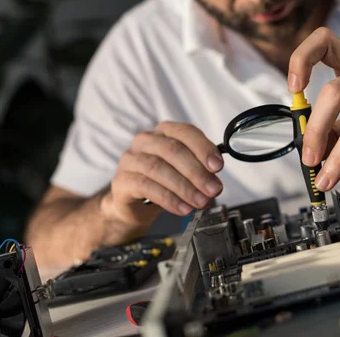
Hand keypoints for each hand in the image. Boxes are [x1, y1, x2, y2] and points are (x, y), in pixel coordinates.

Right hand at [100, 122, 223, 225]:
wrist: (135, 207)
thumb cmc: (164, 183)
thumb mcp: (186, 172)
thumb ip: (200, 168)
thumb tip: (215, 177)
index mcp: (164, 132)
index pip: (185, 132)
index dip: (203, 148)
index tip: (217, 166)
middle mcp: (145, 141)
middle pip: (173, 150)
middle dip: (197, 172)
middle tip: (213, 189)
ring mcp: (130, 159)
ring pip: (159, 168)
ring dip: (184, 187)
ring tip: (200, 201)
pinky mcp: (121, 181)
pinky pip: (146, 187)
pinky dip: (169, 199)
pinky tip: (183, 208)